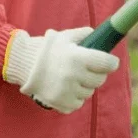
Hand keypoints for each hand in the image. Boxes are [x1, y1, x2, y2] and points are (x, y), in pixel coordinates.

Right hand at [3, 27, 118, 114]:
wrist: (25, 65)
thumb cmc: (48, 48)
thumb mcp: (65, 36)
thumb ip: (84, 34)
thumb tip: (100, 36)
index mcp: (77, 57)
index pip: (106, 64)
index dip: (111, 62)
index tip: (112, 62)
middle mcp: (73, 76)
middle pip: (100, 79)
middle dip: (97, 73)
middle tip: (89, 68)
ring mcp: (67, 92)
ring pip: (89, 92)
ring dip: (85, 85)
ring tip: (73, 76)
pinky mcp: (61, 103)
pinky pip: (78, 103)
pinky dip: (75, 96)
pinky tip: (66, 86)